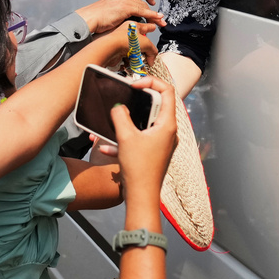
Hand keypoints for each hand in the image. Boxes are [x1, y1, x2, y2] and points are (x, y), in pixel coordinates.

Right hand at [75, 0, 165, 34]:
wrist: (89, 18)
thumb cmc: (95, 17)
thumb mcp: (109, 11)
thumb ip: (118, 12)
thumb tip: (125, 19)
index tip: (152, 2)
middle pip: (143, 1)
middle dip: (152, 10)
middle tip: (159, 18)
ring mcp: (125, 0)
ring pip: (144, 6)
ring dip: (154, 15)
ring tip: (160, 22)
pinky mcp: (126, 7)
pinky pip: (143, 11)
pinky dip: (151, 15)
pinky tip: (156, 19)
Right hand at [112, 75, 177, 206]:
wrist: (142, 196)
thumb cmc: (139, 168)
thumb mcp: (126, 137)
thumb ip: (120, 116)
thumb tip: (118, 106)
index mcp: (167, 124)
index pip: (167, 91)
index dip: (151, 82)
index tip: (134, 85)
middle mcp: (168, 132)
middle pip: (156, 105)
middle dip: (138, 102)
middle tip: (124, 100)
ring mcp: (162, 143)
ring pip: (146, 122)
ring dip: (129, 122)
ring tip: (114, 124)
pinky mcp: (154, 152)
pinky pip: (141, 138)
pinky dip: (127, 138)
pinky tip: (110, 148)